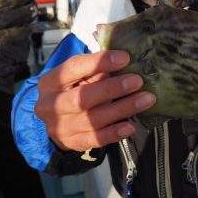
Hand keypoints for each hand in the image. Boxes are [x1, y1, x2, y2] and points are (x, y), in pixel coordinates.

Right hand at [35, 50, 155, 151]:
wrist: (57, 120)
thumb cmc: (74, 89)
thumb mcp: (79, 75)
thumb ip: (97, 66)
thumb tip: (126, 54)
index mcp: (51, 81)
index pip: (74, 67)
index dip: (100, 62)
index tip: (125, 57)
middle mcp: (51, 105)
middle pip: (82, 97)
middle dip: (112, 88)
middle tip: (138, 81)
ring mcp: (60, 127)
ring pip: (93, 119)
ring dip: (123, 109)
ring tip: (146, 99)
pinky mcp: (72, 143)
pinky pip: (95, 139)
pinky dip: (114, 133)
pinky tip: (130, 126)